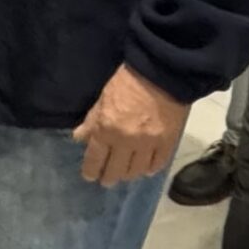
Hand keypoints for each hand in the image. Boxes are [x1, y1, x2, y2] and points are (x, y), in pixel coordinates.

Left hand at [73, 64, 188, 185]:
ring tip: (127, 172)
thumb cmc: (129, 80)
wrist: (162, 70)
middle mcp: (125, 141)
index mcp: (105, 128)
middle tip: (108, 179)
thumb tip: (80, 137)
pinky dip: (150, 168)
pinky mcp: (167, 143)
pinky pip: (157, 165)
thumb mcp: (103, 97)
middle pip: (115, 171)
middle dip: (109, 177)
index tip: (91, 175)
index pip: (94, 160)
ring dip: (129, 174)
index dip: (91, 171)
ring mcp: (148, 144)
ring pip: (136, 172)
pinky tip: (146, 167)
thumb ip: (92, 120)